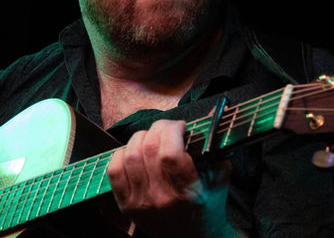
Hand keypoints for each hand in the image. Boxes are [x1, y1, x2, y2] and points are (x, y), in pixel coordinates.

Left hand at [107, 119, 237, 237]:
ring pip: (131, 155)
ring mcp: (141, 202)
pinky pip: (114, 171)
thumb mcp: (219, 181)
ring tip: (151, 137)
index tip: (181, 127)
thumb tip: (207, 123)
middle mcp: (161, 198)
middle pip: (149, 148)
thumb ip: (215, 153)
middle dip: (158, 127)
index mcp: (187, 192)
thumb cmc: (208, 210)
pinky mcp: (126, 206)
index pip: (170, 153)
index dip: (173, 131)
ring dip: (140, 137)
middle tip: (167, 127)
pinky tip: (133, 151)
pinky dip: (121, 154)